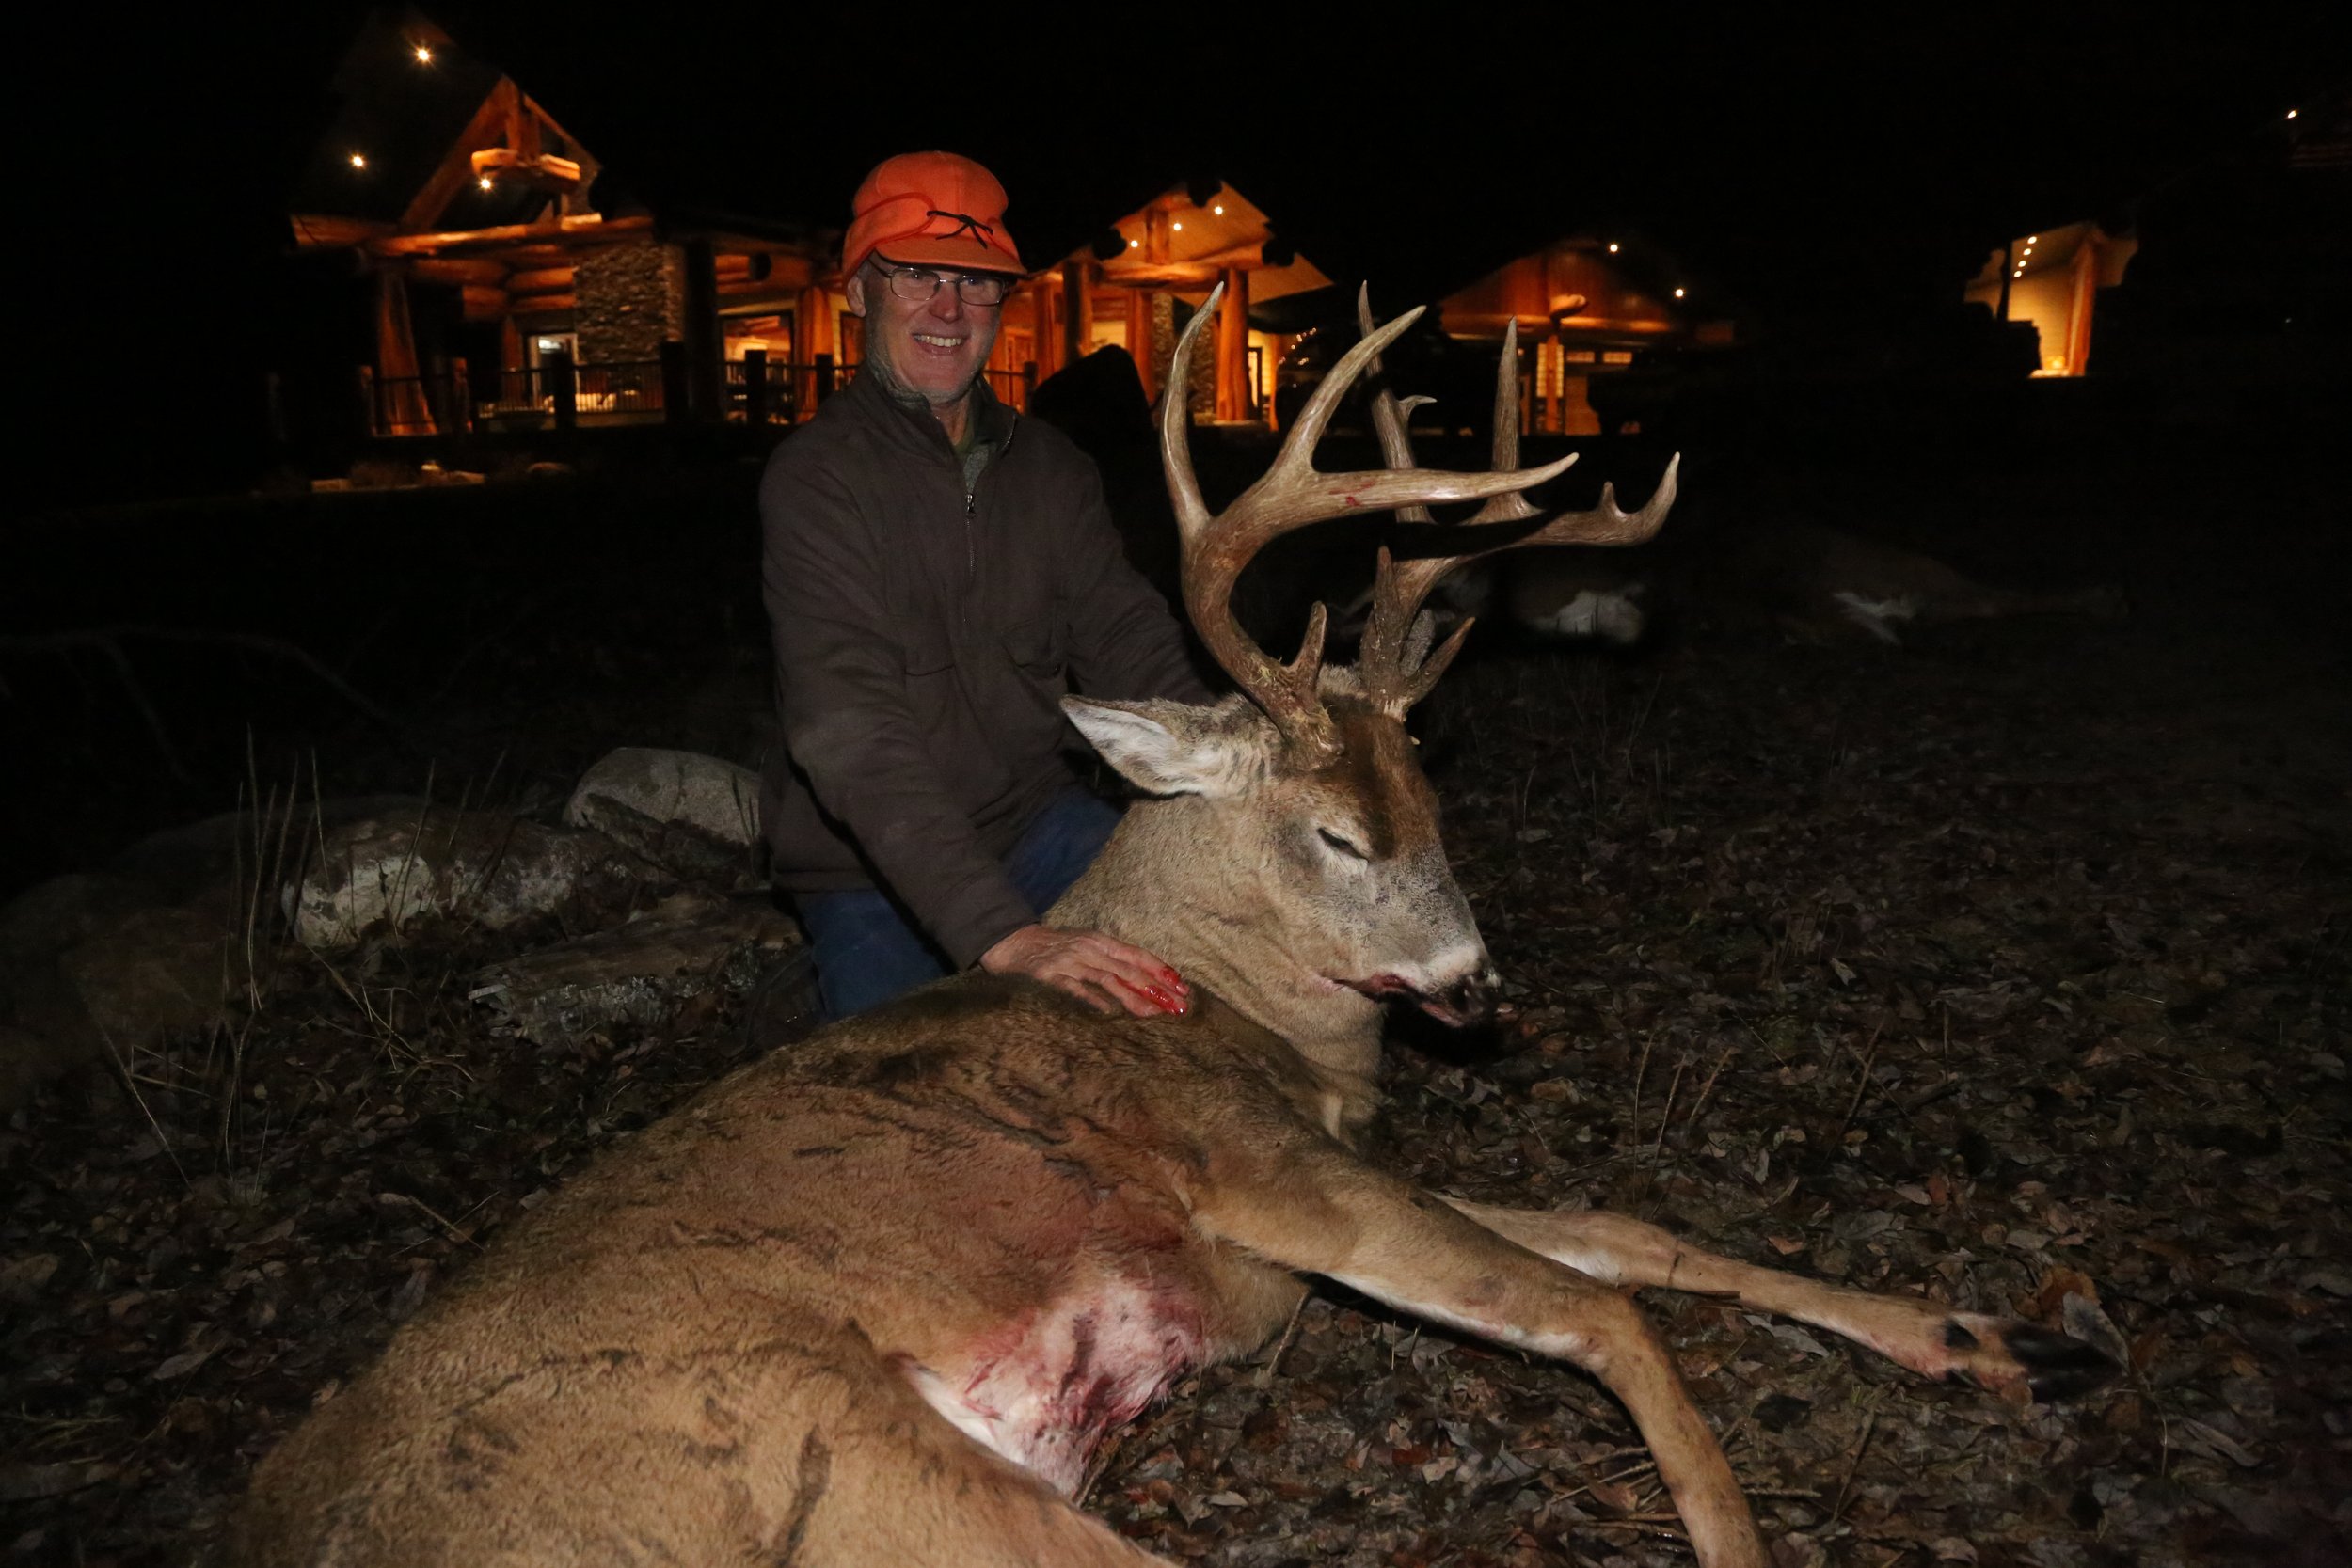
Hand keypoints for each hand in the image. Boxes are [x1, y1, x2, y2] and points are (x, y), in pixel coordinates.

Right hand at [977, 924, 1188, 1017]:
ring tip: (1153, 1014)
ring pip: (1108, 980)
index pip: (1138, 955)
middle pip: (1129, 969)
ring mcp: (1070, 962)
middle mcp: (1089, 948)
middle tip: (1177, 1006)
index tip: (1182, 987)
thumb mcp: (1087, 947)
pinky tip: (1110, 1012)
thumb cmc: (1057, 948)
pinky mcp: (1051, 976)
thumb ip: (1113, 962)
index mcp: (1101, 941)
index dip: (1161, 970)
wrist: (1015, 943)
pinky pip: (1076, 989)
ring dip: (1133, 997)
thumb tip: (1146, 981)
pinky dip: (1093, 999)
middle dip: (1156, 988)